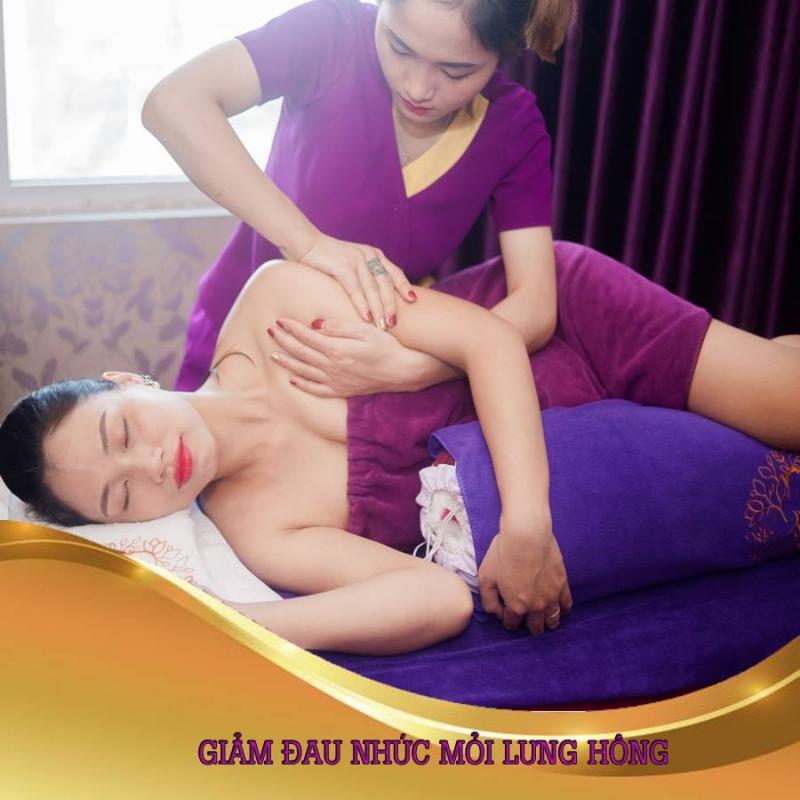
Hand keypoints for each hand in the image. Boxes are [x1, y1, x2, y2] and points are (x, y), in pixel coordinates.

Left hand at [268, 316, 425, 396]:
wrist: (403, 371)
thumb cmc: (387, 346)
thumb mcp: (365, 330)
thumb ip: (339, 327)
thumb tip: (315, 325)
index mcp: (337, 349)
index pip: (307, 336)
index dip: (291, 328)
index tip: (280, 320)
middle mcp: (332, 367)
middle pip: (301, 353)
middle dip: (283, 341)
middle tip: (270, 331)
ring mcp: (336, 381)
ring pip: (304, 371)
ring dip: (287, 361)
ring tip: (273, 354)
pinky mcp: (342, 390)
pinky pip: (316, 390)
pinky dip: (302, 385)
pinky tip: (293, 379)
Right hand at [298, 234, 416, 328]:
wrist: (305, 242)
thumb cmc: (328, 258)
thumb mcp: (353, 262)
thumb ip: (365, 274)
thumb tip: (377, 297)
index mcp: (374, 254)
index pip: (394, 272)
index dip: (404, 287)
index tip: (413, 301)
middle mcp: (368, 255)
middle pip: (385, 283)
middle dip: (391, 305)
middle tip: (395, 323)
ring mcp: (356, 260)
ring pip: (372, 288)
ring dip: (378, 309)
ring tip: (383, 325)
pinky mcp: (342, 266)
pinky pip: (355, 289)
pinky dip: (362, 304)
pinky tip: (366, 317)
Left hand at [478, 521, 572, 634]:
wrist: (526, 535)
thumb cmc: (503, 554)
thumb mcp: (485, 578)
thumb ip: (488, 601)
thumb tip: (496, 613)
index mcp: (516, 607)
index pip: (512, 624)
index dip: (507, 620)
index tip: (506, 613)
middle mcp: (536, 607)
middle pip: (536, 627)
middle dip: (529, 626)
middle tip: (526, 618)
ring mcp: (552, 596)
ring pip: (553, 620)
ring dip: (548, 622)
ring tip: (544, 619)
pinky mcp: (563, 583)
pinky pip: (566, 604)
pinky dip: (562, 609)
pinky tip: (558, 607)